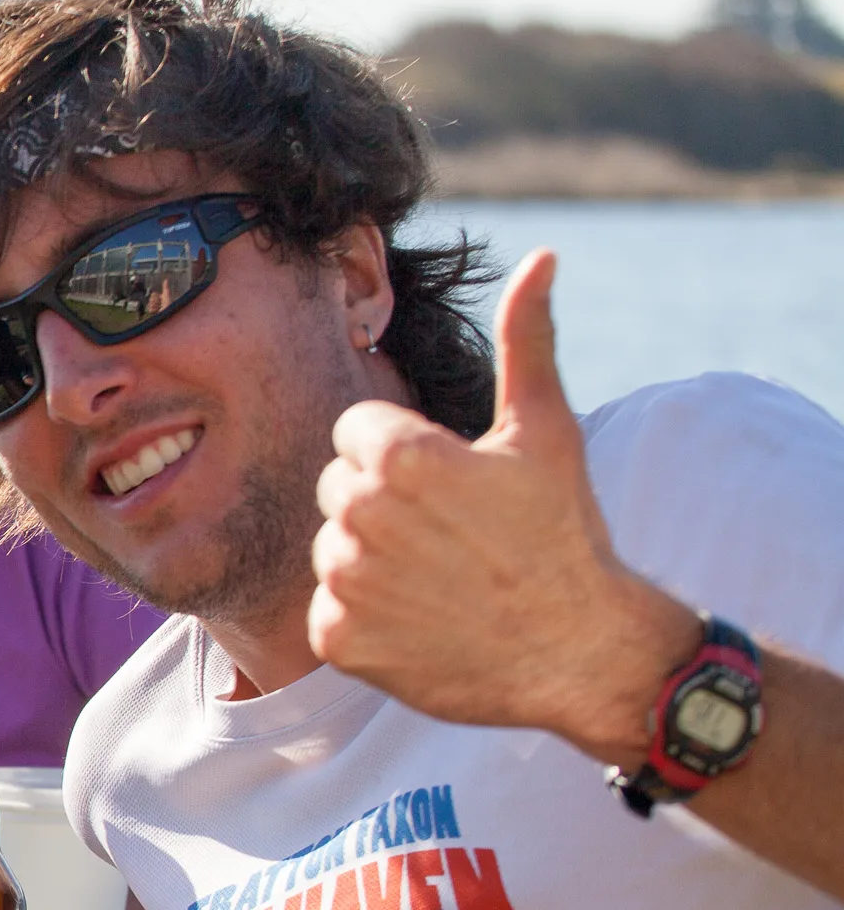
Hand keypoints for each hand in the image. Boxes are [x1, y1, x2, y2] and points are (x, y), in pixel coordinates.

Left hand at [311, 252, 697, 763]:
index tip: (452, 485)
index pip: (355, 433)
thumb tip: (541, 257)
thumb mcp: (547, 430)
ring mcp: (345, 581)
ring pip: (331, 548)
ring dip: (373, 561)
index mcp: (400, 456)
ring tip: (440, 579)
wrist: (580, 652)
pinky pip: (328, 611)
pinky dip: (366, 619)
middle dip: (384, 505)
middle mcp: (360, 515)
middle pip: (338, 487)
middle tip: (452, 536)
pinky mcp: (337, 639)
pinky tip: (421, 622)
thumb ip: (526, 340)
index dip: (404, 455)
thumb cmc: (564, 535)